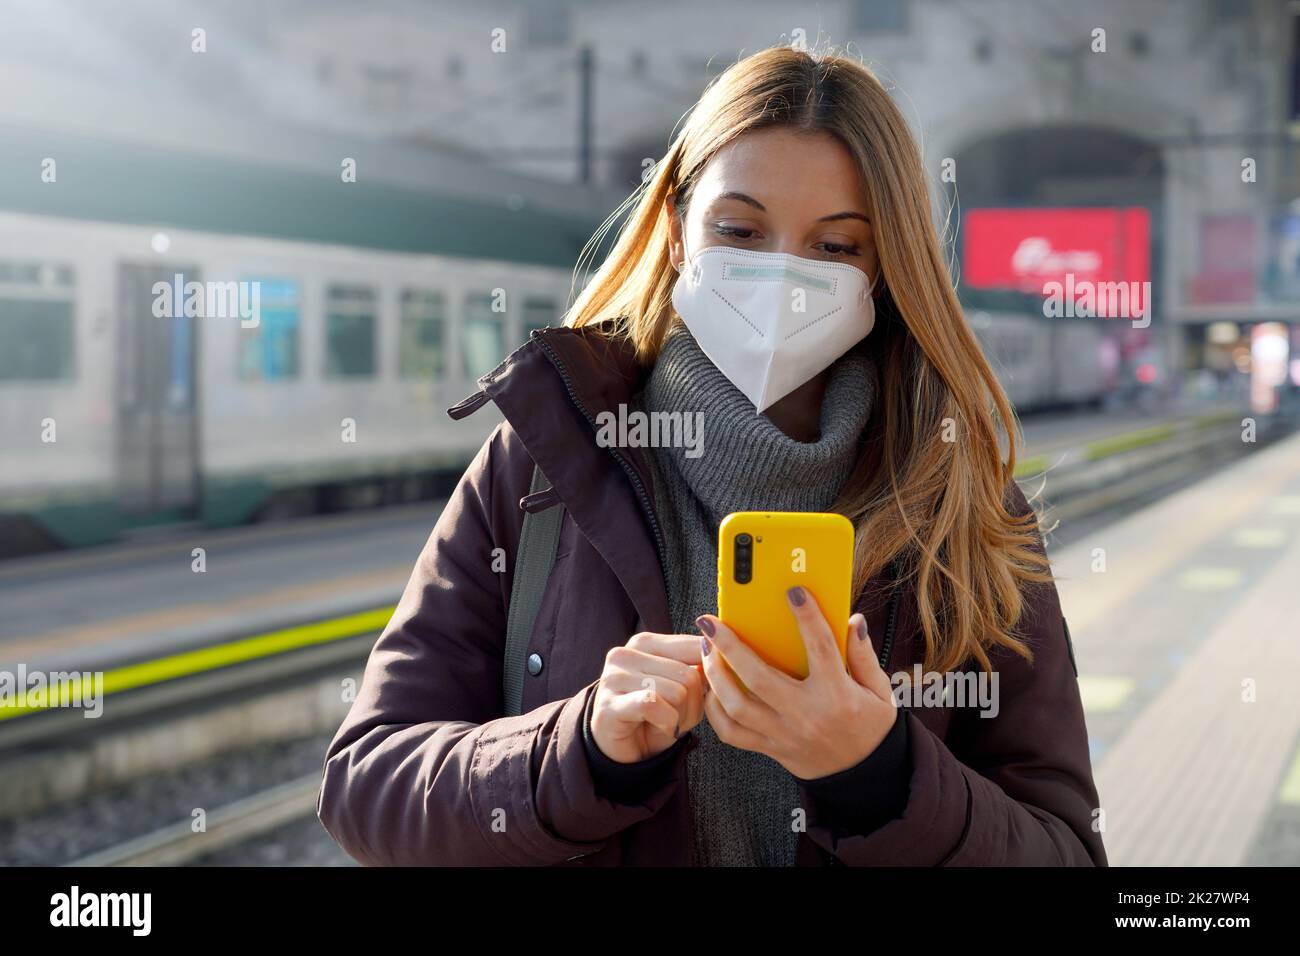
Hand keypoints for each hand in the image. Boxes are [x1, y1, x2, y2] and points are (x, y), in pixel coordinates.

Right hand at [590, 632, 706, 763]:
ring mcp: (613, 679)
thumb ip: (698, 666)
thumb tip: (718, 654)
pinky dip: (668, 724)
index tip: (700, 694)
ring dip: (682, 718)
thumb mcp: (682, 687)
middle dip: (694, 704)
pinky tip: (661, 728)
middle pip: (689, 674)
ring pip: (676, 692)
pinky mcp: (608, 706)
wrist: (625, 753)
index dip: (709, 677)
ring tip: (668, 723)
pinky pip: (654, 706)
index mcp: (644, 643)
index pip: (695, 646)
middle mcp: (625, 654)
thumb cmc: (656, 717)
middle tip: (678, 716)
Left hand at [696, 586, 898, 779]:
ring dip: (716, 675)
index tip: (793, 592)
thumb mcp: (879, 691)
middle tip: (710, 622)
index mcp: (837, 695)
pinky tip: (712, 687)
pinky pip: (733, 733)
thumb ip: (863, 655)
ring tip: (706, 650)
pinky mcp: (771, 749)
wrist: (864, 777)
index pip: (821, 648)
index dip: (807, 617)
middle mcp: (806, 715)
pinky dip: (716, 710)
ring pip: (737, 706)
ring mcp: (784, 735)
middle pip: (759, 678)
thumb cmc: (871, 727)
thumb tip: (853, 620)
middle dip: (730, 647)